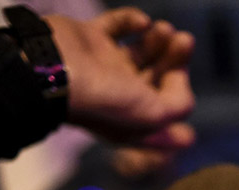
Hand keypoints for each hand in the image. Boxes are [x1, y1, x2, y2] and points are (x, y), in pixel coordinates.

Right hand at [45, 9, 194, 155]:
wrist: (53, 71)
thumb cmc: (104, 100)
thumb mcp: (153, 115)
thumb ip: (178, 104)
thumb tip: (181, 82)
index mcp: (132, 119)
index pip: (167, 106)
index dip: (180, 89)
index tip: (178, 75)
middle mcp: (119, 95)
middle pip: (158, 75)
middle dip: (176, 57)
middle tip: (185, 40)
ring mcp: (104, 66)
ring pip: (142, 50)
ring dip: (159, 38)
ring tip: (164, 29)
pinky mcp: (90, 39)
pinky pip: (117, 25)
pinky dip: (132, 20)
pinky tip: (141, 22)